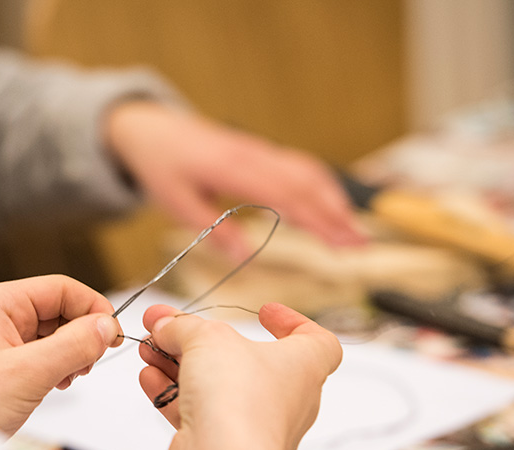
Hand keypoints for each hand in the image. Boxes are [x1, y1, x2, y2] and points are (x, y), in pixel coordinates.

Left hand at [0, 275, 121, 436]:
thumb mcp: (30, 373)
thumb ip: (74, 345)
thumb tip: (107, 326)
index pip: (60, 288)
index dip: (91, 307)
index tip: (111, 335)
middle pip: (58, 308)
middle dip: (80, 334)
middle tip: (87, 365)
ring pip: (51, 332)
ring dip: (69, 353)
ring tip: (67, 378)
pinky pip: (39, 352)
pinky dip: (55, 366)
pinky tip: (55, 384)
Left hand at [106, 101, 365, 259]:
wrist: (151, 128)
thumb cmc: (162, 164)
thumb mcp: (176, 202)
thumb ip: (211, 229)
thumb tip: (243, 256)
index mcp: (235, 169)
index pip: (288, 196)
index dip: (319, 220)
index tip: (342, 243)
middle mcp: (255, 156)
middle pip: (308, 183)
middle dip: (338, 214)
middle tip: (361, 245)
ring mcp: (261, 151)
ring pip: (308, 171)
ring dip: (334, 200)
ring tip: (354, 232)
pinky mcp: (262, 152)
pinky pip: (298, 165)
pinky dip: (320, 186)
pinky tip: (331, 206)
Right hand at [138, 303, 341, 449]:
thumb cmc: (238, 395)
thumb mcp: (207, 338)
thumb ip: (183, 326)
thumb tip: (164, 323)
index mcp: (303, 366)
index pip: (317, 342)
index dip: (293, 322)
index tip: (263, 312)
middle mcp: (286, 398)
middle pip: (245, 359)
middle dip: (201, 342)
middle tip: (171, 327)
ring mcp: (255, 424)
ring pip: (217, 387)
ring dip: (180, 364)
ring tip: (149, 348)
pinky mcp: (226, 445)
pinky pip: (200, 413)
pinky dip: (174, 393)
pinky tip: (148, 377)